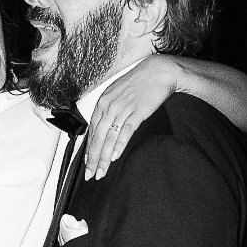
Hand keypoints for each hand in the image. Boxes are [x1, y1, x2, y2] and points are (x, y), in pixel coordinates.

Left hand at [84, 55, 181, 180]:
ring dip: (104, 157)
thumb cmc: (140, 82)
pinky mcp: (137, 111)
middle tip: (92, 174)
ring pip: (109, 137)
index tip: (88, 164)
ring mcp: (123, 109)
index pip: (92, 131)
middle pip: (98, 137)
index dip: (89, 150)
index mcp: (103, 102)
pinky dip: (119, 145)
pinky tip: (115, 156)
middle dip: (94, 159)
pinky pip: (125, 131)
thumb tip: (105, 128)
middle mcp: (110, 106)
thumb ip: (110, 110)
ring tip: (102, 171)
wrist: (158, 71)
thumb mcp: (118, 94)